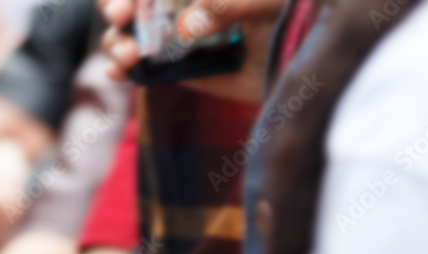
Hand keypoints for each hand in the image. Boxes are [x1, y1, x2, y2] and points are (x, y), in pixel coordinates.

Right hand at [99, 0, 280, 101]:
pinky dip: (128, 72)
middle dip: (117, 6)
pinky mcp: (186, 72)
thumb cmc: (290, 9)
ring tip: (129, 56)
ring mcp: (180, 37)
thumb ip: (226, 4)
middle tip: (122, 17)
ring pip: (134, 35)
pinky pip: (150, 71)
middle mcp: (182, 4)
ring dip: (119, 42)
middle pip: (133, 3)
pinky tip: (119, 72)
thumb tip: (184, 28)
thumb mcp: (262, 1)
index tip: (129, 1)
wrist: (310, 55)